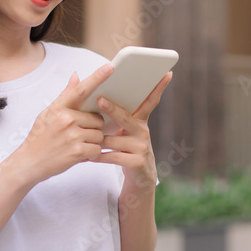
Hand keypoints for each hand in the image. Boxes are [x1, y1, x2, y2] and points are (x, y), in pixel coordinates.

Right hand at [12, 63, 114, 185]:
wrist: (29, 162)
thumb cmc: (40, 138)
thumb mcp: (48, 113)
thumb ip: (66, 95)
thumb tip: (76, 76)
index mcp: (59, 108)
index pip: (81, 89)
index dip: (97, 77)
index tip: (110, 67)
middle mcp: (66, 119)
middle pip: (97, 119)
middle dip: (93, 128)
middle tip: (78, 135)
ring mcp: (72, 135)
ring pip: (99, 135)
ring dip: (92, 142)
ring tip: (76, 145)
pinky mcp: (77, 151)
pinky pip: (97, 149)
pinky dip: (91, 154)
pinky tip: (79, 155)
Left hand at [93, 71, 172, 186]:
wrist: (139, 177)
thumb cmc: (125, 147)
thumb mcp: (123, 130)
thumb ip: (113, 113)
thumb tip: (98, 91)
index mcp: (140, 120)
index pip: (151, 100)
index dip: (159, 87)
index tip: (167, 73)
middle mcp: (143, 131)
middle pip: (125, 118)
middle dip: (112, 109)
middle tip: (100, 100)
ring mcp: (141, 147)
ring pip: (112, 140)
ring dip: (97, 141)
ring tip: (84, 139)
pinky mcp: (137, 162)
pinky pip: (113, 156)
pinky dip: (100, 156)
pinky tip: (91, 156)